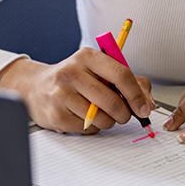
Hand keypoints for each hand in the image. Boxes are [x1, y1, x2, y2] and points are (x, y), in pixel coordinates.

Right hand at [0, 49, 153, 134]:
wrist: (36, 87)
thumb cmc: (75, 78)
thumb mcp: (100, 70)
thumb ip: (130, 81)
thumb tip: (148, 103)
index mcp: (88, 56)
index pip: (121, 75)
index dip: (137, 95)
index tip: (144, 108)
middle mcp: (72, 72)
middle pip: (112, 101)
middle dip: (124, 113)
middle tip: (124, 114)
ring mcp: (62, 94)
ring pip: (102, 118)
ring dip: (108, 121)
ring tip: (99, 112)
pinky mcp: (56, 115)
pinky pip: (88, 129)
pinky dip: (93, 127)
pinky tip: (84, 116)